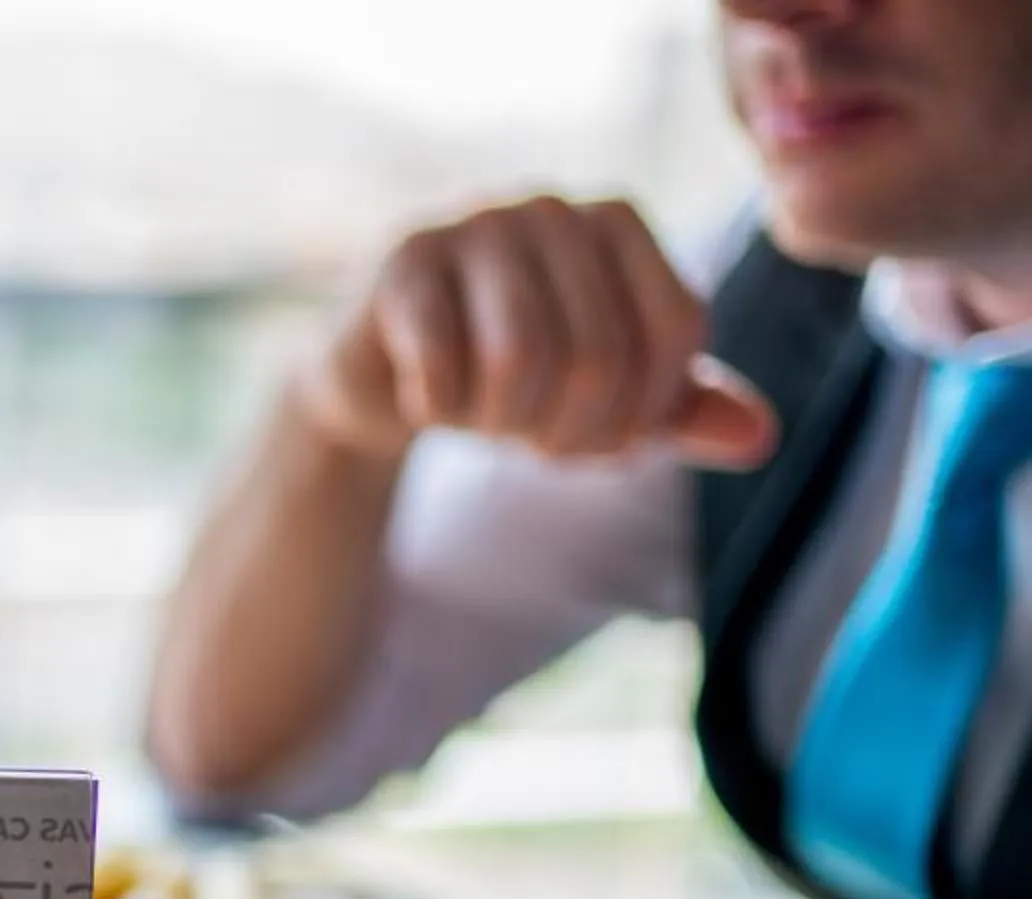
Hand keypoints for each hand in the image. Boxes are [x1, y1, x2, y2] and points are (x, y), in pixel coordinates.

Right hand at [294, 196, 779, 470]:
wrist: (381, 369)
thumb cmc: (506, 374)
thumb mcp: (603, 395)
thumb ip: (679, 410)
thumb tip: (758, 441)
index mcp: (618, 222)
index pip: (675, 330)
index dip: (648, 415)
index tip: (607, 446)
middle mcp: (553, 208)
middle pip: (599, 356)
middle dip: (570, 435)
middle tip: (537, 448)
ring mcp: (474, 226)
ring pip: (522, 360)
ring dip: (505, 425)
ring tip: (489, 426)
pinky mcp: (406, 263)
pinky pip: (443, 365)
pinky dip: (441, 412)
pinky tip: (430, 404)